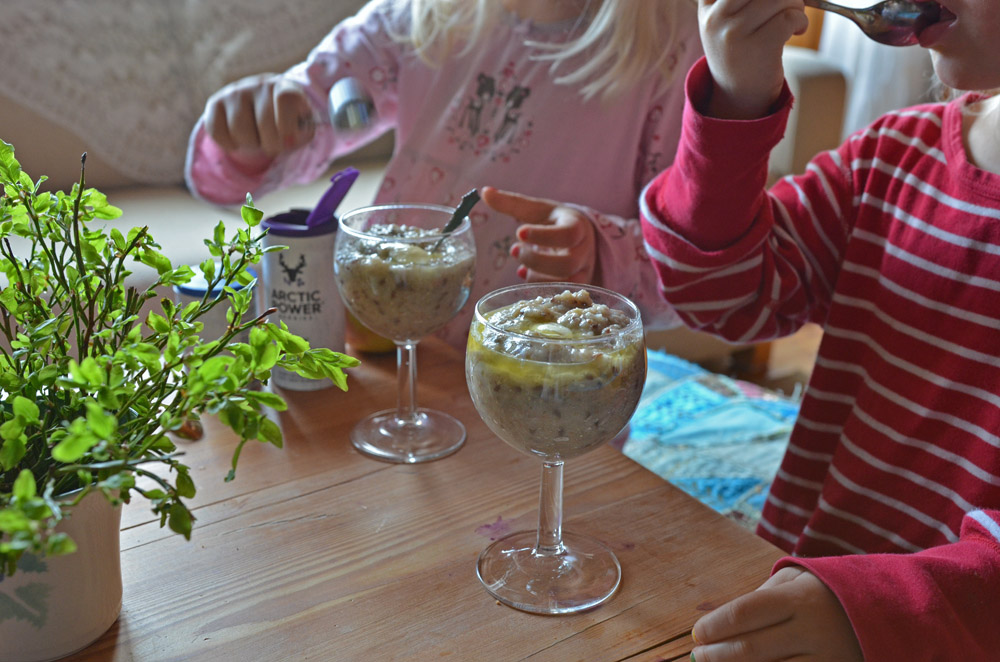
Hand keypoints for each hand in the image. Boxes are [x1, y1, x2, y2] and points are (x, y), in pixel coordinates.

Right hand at [204, 73, 315, 168]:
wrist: (263, 112)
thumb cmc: (286, 124)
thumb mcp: (301, 128)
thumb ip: (301, 133)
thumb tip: (288, 139)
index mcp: (285, 87)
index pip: (286, 99)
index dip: (287, 126)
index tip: (289, 139)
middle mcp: (259, 84)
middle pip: (263, 122)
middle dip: (271, 143)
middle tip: (273, 143)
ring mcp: (235, 92)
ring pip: (239, 129)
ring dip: (250, 144)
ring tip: (257, 138)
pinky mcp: (215, 103)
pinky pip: (217, 132)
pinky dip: (229, 144)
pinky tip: (239, 138)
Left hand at [481, 186, 595, 282]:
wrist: (579, 236)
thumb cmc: (554, 222)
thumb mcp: (537, 210)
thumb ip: (512, 203)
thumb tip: (484, 192)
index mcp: (577, 226)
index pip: (568, 233)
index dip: (543, 236)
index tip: (519, 233)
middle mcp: (583, 249)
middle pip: (567, 263)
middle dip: (536, 261)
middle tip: (514, 250)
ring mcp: (582, 269)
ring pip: (565, 281)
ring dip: (537, 276)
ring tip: (520, 267)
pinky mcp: (576, 284)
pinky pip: (560, 292)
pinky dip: (539, 285)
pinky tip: (524, 275)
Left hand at [691, 567, 862, 661]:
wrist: (886, 612)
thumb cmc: (825, 593)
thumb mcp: (795, 581)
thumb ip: (760, 598)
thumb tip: (720, 622)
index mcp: (798, 598)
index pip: (745, 612)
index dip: (716, 625)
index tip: (698, 633)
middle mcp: (811, 630)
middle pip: (751, 648)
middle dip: (717, 655)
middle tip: (698, 656)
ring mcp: (825, 658)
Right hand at [698, 0, 809, 118]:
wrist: (737, 97)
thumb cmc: (740, 51)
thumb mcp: (728, 20)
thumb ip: (745, 0)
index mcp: (707, 7)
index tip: (768, 3)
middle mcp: (715, 18)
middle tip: (789, 4)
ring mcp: (734, 33)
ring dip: (796, 5)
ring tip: (791, 19)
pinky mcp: (758, 47)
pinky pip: (790, 17)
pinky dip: (801, 21)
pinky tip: (795, 31)